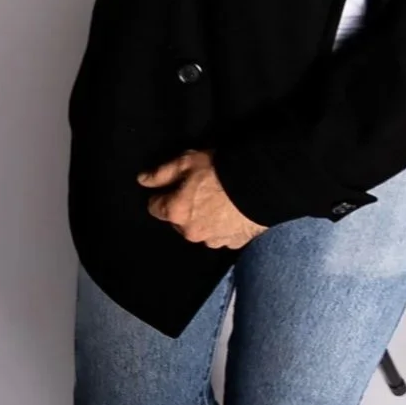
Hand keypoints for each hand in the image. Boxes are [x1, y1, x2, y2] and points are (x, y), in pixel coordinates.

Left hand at [139, 150, 265, 248]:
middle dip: (184, 209)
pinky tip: (234, 211)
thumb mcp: (189, 161)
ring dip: (204, 219)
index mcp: (176, 212)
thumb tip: (142, 180)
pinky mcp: (233, 243)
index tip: (174, 185)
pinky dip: (223, 226)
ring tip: (221, 202)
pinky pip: (222, 235)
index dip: (163, 194)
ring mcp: (213, 240)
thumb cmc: (222, 169)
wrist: (264, 184)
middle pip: (178, 221)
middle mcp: (190, 232)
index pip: (155, 207)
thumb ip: (162, 172)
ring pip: (200, 230)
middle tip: (201, 190)